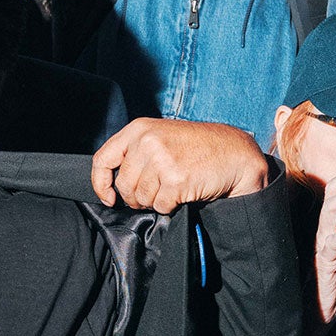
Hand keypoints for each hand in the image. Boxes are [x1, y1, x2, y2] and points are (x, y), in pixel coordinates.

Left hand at [92, 118, 268, 210]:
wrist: (234, 154)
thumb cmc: (196, 148)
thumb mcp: (160, 137)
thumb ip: (134, 153)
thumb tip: (110, 184)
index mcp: (139, 129)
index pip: (102, 159)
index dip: (100, 183)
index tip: (108, 196)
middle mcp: (147, 142)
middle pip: (123, 185)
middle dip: (135, 197)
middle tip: (156, 191)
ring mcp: (162, 160)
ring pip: (140, 198)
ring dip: (155, 201)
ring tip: (173, 187)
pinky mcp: (176, 180)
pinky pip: (160, 206)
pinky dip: (170, 206)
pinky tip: (183, 192)